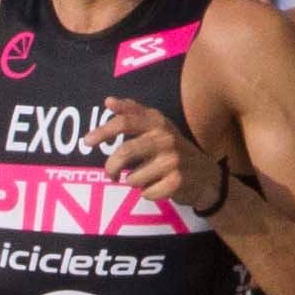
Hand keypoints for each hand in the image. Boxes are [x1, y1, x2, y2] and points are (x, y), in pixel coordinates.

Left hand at [85, 97, 223, 208]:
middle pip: (125, 152)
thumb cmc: (174, 150)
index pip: (126, 122)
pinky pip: (146, 193)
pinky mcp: (177, 181)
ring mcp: (173, 160)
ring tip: (144, 179)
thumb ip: (133, 113)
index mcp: (158, 123)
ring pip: (133, 177)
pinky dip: (147, 194)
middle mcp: (166, 138)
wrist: (207, 176)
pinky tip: (158, 188)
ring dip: (133, 182)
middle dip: (112, 166)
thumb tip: (108, 101)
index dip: (104, 130)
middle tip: (111, 174)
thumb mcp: (158, 127)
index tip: (87, 141)